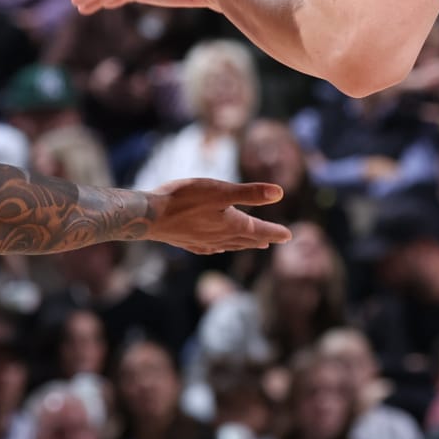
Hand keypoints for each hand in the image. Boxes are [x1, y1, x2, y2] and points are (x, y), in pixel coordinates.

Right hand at [143, 179, 291, 253]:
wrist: (149, 216)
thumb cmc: (184, 199)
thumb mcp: (220, 190)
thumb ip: (250, 193)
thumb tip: (280, 193)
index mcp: (232, 225)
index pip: (260, 230)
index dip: (275, 232)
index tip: (289, 236)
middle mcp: (220, 237)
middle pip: (247, 239)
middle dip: (263, 238)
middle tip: (276, 239)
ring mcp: (204, 242)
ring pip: (231, 244)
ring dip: (245, 243)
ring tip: (255, 243)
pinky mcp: (189, 242)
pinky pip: (213, 248)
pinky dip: (223, 247)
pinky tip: (218, 247)